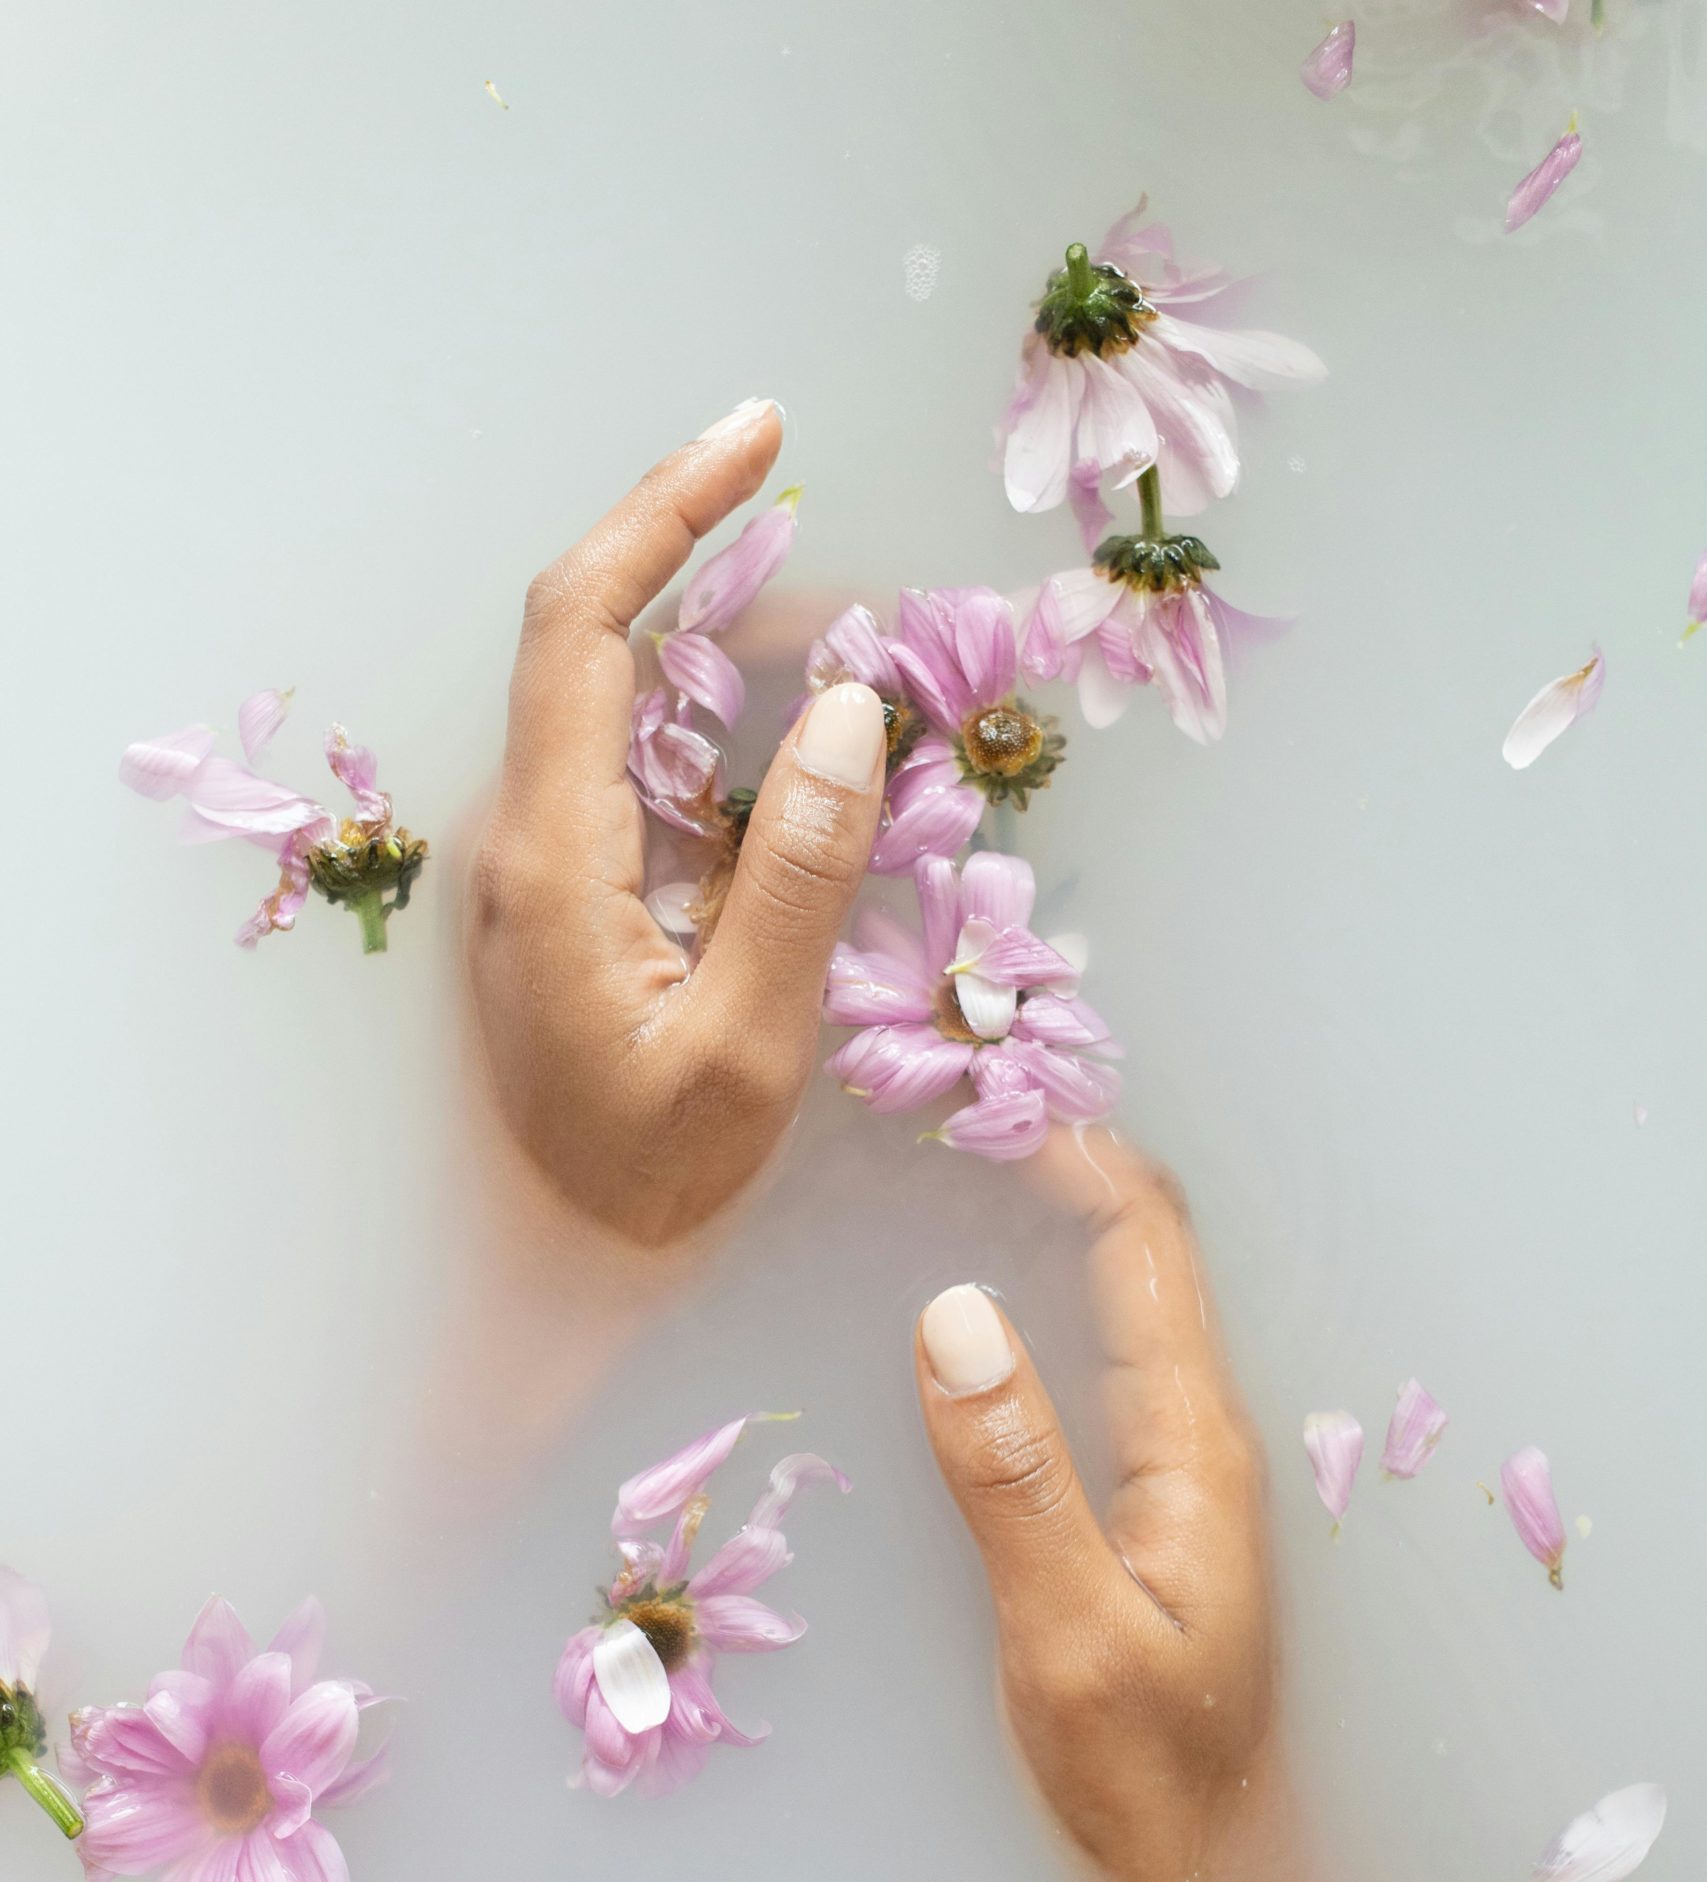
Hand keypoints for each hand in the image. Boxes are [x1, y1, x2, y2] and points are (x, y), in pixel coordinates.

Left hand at [467, 401, 888, 1248]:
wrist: (554, 1268)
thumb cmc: (648, 1178)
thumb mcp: (747, 1042)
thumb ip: (796, 873)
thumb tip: (844, 708)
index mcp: (551, 853)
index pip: (581, 625)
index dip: (664, 512)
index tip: (759, 439)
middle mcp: (520, 835)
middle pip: (588, 638)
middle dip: (696, 551)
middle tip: (809, 504)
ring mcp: (534, 862)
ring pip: (613, 702)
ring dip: (713, 642)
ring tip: (828, 622)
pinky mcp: (559, 894)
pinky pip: (628, 769)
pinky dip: (705, 723)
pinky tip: (780, 740)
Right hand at [915, 1123, 1409, 1881]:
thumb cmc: (1146, 1780)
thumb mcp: (1067, 1635)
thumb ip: (1013, 1477)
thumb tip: (952, 1308)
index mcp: (1194, 1448)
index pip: (1145, 1249)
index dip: (1070, 1155)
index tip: (974, 1096)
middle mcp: (1197, 1437)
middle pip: (1143, 1253)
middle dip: (1062, 1164)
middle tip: (952, 1108)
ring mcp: (1174, 1471)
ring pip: (1122, 1300)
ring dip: (1054, 1223)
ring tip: (954, 1171)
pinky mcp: (1141, 1508)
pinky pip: (1099, 1361)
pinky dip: (1045, 1298)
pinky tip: (976, 1305)